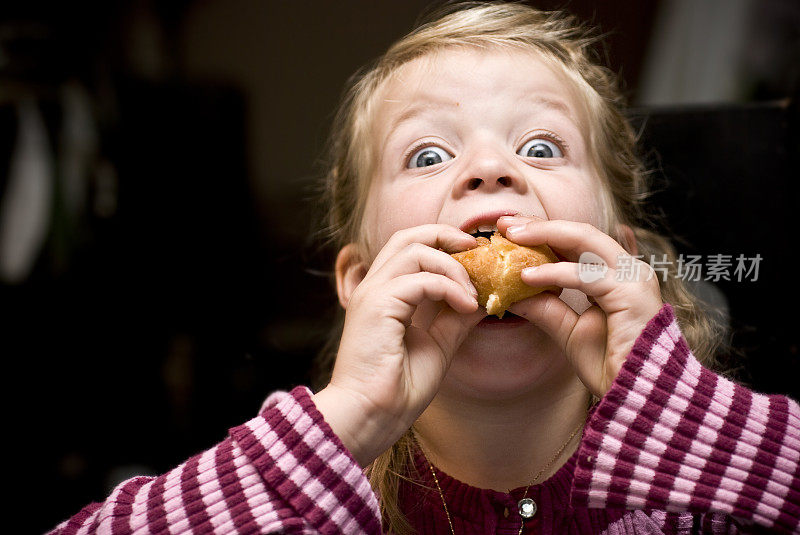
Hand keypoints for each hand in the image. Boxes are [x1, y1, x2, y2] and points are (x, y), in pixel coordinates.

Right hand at [314, 224, 483, 465]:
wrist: (371, 416)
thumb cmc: (398, 388)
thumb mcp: (439, 344)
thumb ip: (457, 317)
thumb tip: (486, 296)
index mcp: (385, 294)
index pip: (411, 247)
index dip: (444, 243)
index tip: (477, 257)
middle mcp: (374, 286)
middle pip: (408, 236)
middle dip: (446, 236)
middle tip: (477, 251)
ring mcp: (372, 293)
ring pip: (416, 251)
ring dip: (453, 266)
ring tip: (473, 293)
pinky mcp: (377, 305)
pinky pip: (421, 280)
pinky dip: (449, 287)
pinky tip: (467, 306)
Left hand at [496, 216, 662, 397]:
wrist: (638, 397)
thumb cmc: (611, 366)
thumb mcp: (568, 331)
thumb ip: (545, 308)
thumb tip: (510, 293)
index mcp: (616, 275)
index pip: (576, 242)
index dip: (542, 232)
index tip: (508, 229)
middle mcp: (629, 269)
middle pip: (579, 233)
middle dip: (539, 225)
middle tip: (504, 223)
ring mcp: (634, 278)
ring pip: (584, 240)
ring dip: (543, 236)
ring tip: (510, 238)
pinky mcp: (631, 293)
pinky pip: (585, 275)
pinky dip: (553, 273)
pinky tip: (526, 277)